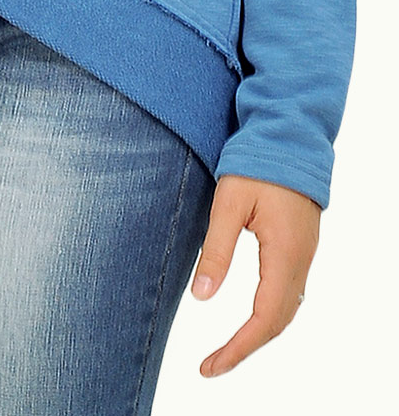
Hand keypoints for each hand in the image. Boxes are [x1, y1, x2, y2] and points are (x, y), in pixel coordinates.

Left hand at [191, 173, 319, 376]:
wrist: (290, 137)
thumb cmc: (256, 164)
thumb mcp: (228, 204)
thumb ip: (216, 251)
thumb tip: (201, 297)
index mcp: (284, 254)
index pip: (264, 319)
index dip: (238, 348)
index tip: (210, 366)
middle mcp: (300, 260)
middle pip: (277, 322)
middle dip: (245, 348)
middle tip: (211, 365)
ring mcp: (305, 254)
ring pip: (286, 310)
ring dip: (259, 334)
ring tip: (227, 349)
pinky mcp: (301, 246)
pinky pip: (289, 293)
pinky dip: (270, 315)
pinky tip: (251, 318)